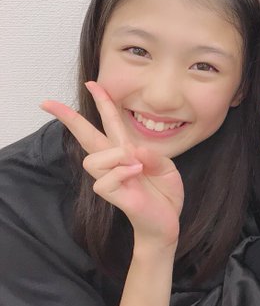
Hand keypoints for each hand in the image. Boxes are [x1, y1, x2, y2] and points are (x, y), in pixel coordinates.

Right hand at [41, 81, 183, 246]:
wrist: (166, 222)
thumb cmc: (164, 194)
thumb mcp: (166, 167)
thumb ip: (152, 155)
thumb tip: (132, 150)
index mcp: (126, 150)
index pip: (110, 122)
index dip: (103, 102)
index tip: (93, 84)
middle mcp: (114, 162)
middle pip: (85, 136)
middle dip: (68, 118)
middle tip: (47, 103)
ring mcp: (111, 178)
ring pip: (93, 159)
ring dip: (115, 156)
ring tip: (136, 165)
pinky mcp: (112, 194)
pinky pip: (105, 179)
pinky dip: (123, 172)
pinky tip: (136, 174)